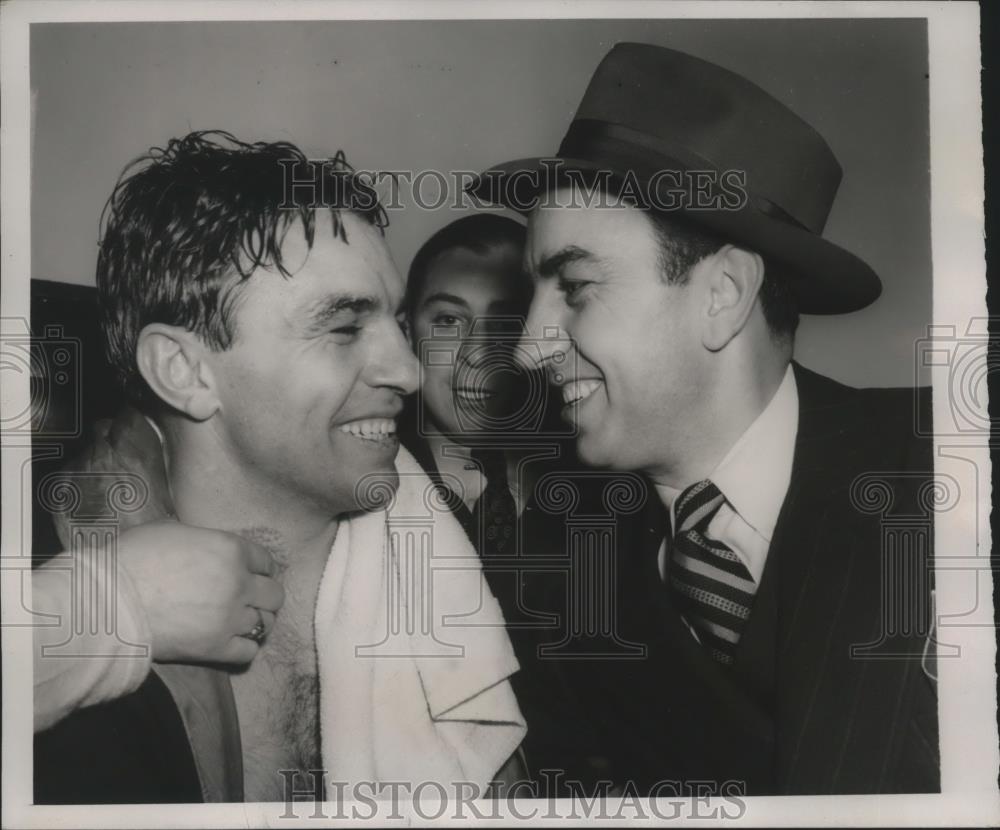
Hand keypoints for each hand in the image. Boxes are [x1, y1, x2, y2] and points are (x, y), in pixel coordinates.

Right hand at [115, 520, 284, 663]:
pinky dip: (244, 648)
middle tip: (248, 600)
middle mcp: (239, 583)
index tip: (252, 575)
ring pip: (266, 623)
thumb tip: (205, 547)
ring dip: (257, 622)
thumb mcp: (171, 531)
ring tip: (243, 623)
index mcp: (231, 549)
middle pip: (274, 595)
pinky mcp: (216, 647)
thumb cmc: (132, 558)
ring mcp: (230, 617)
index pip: (266, 561)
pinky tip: (232, 643)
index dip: (259, 568)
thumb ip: (202, 540)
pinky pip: (249, 651)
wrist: (107, 600)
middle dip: (264, 597)